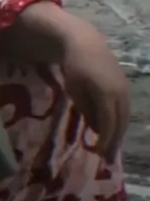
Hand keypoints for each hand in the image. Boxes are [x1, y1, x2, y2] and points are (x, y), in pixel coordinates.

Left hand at [60, 19, 129, 163]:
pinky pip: (126, 108)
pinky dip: (121, 120)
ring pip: (126, 116)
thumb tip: (97, 130)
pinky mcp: (125, 84)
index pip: (108, 125)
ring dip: (119, 132)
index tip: (98, 154)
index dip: (105, 141)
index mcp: (106, 95)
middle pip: (120, 123)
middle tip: (108, 157)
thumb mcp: (75, 91)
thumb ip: (87, 111)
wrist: (84, 42)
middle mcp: (120, 93)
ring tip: (112, 146)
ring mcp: (125, 87)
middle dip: (114, 141)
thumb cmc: (74, 67)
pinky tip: (114, 127)